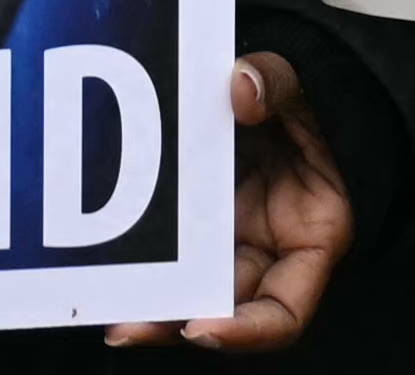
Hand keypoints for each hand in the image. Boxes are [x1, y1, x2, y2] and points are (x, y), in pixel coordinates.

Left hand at [103, 50, 355, 350]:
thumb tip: (243, 88)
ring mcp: (227, 241)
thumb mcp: (305, 86)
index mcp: (312, 236)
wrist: (284, 90)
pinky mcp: (193, 224)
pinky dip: (138, 256)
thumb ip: (279, 82)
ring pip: (186, 286)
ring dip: (147, 301)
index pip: (285, 314)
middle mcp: (267, 252)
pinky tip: (102, 257)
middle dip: (174, 322)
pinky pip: (165, 247)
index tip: (200, 328)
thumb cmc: (309, 99)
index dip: (247, 332)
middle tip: (126, 326)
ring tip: (105, 302)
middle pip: (221, 311)